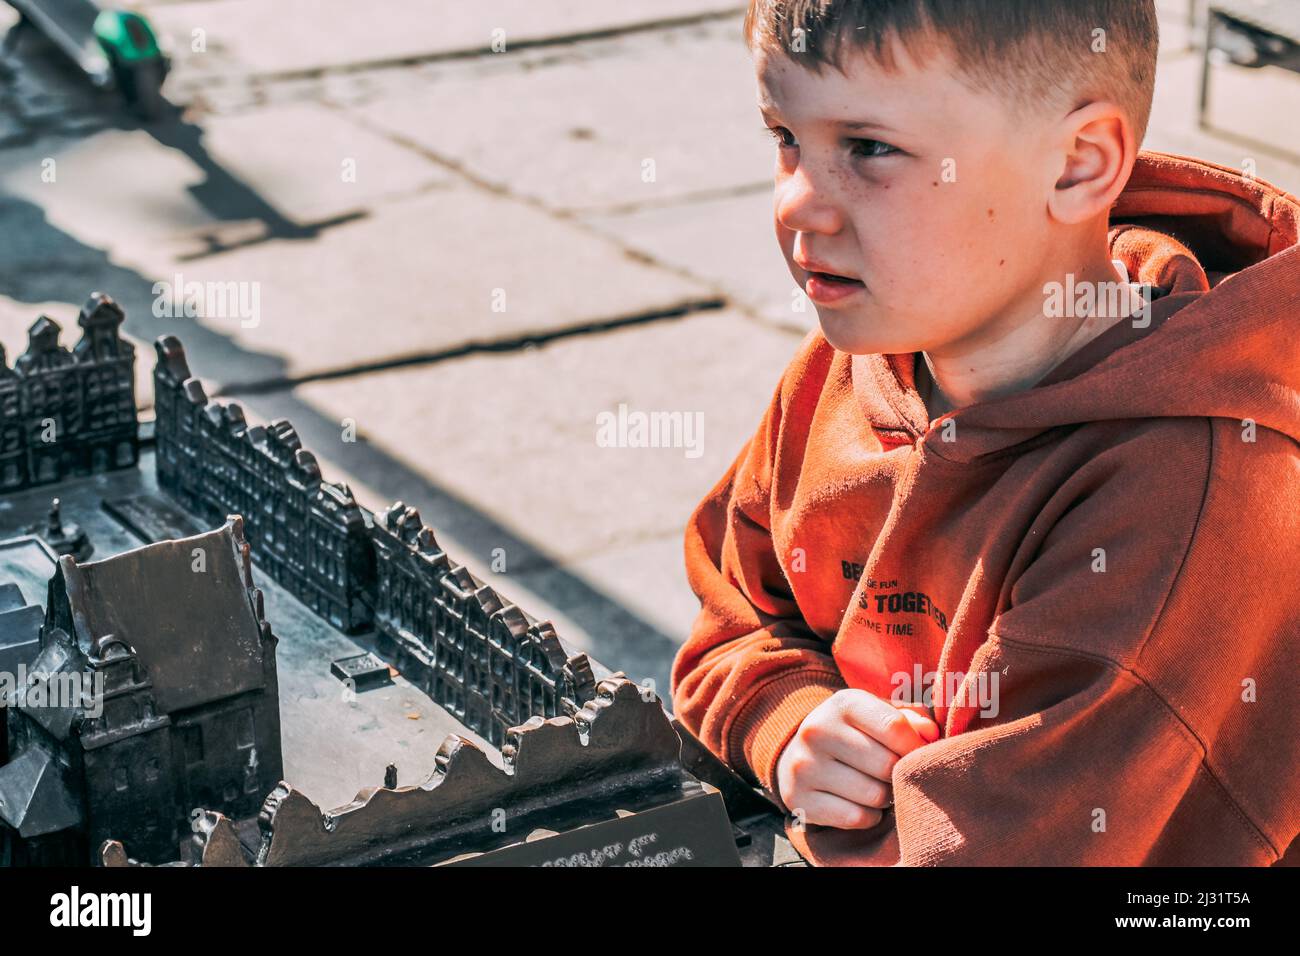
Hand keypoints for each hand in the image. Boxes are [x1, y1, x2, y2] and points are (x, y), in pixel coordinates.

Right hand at [776, 689, 940, 828]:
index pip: (894, 727)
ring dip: (884, 797)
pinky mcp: (800, 799)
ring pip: (873, 795)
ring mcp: (804, 766)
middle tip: (893, 773)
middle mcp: (817, 730)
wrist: (799, 755)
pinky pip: (856, 818)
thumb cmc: (854, 734)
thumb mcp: (879, 715)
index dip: (916, 747)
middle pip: (886, 765)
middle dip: (898, 774)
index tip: (919, 754)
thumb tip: (931, 734)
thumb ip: (911, 719)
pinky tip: (859, 802)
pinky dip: (867, 816)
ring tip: (875, 786)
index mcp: (842, 703)